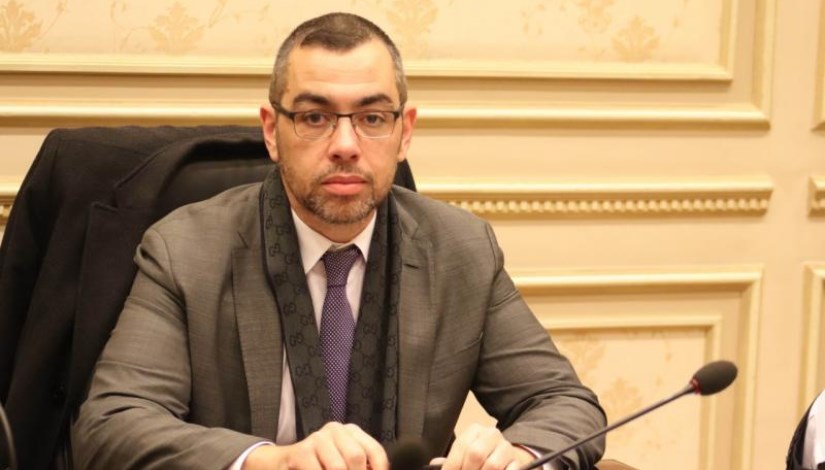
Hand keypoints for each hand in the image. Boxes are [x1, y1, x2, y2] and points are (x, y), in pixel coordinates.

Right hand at [242, 422, 388, 469]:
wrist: (285, 463)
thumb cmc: (321, 465)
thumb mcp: (344, 463)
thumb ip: (360, 467)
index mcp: (352, 432)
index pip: (374, 451)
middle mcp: (336, 429)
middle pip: (356, 457)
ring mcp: (317, 438)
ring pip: (338, 468)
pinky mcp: (301, 451)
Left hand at [429, 424, 534, 469]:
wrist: (507, 457)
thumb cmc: (481, 457)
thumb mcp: (465, 454)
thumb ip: (451, 460)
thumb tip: (434, 464)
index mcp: (474, 430)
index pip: (460, 447)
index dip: (451, 466)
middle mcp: (491, 434)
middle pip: (476, 453)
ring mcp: (506, 447)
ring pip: (492, 465)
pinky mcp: (518, 461)